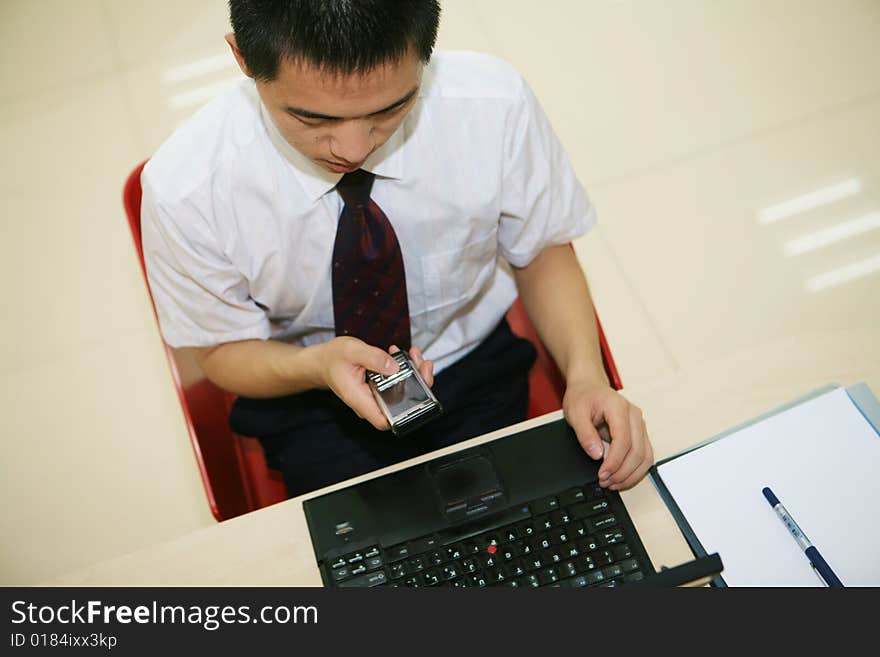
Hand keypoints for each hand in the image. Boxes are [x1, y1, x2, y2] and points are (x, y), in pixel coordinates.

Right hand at [317, 337, 433, 429]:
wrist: (324, 361)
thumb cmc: (333, 358)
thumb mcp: (352, 350)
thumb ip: (373, 358)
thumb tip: (394, 367)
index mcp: (359, 399)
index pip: (384, 421)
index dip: (405, 413)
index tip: (418, 393)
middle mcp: (369, 403)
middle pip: (400, 405)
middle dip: (417, 383)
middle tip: (422, 363)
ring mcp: (375, 397)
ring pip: (402, 393)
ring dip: (413, 373)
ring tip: (413, 354)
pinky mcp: (379, 389)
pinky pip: (397, 384)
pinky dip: (404, 370)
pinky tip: (403, 355)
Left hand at [562, 381, 653, 489]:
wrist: (589, 386)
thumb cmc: (583, 397)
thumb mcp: (575, 414)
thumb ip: (585, 434)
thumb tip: (597, 454)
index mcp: (618, 408)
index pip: (624, 441)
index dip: (614, 462)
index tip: (602, 474)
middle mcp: (634, 415)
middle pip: (638, 451)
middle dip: (622, 472)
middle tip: (606, 482)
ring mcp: (639, 424)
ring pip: (645, 456)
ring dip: (631, 474)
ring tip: (613, 483)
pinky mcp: (639, 432)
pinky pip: (644, 455)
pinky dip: (635, 469)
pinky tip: (621, 477)